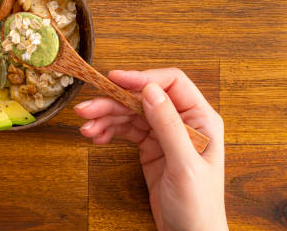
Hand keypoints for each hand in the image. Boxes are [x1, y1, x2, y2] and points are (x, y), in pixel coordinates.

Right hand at [74, 68, 227, 230]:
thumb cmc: (199, 207)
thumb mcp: (184, 165)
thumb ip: (168, 125)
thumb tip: (150, 90)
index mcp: (201, 119)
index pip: (171, 84)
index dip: (142, 78)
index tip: (115, 79)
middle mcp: (183, 122)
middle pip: (143, 98)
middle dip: (114, 101)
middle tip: (87, 108)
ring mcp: (164, 134)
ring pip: (131, 113)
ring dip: (106, 117)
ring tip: (86, 126)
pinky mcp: (150, 147)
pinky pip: (126, 131)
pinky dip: (109, 131)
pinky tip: (96, 136)